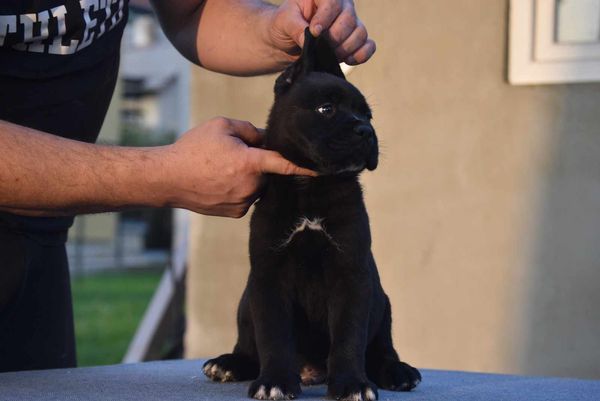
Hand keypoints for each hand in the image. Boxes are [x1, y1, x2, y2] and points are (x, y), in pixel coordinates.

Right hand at [159, 117, 315, 217]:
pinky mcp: (236, 213)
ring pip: (258, 186)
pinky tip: (220, 183)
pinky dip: (240, 190)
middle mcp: (250, 186)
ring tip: (222, 170)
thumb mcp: (222, 126)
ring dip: (249, 177)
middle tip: (234, 154)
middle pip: (267, 172)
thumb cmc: (193, 149)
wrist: (167, 178)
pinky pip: (248, 198)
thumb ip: (251, 130)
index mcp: (250, 163)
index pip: (284, 164)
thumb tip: (267, 139)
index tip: (325, 169)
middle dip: (258, 163)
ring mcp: (243, 202)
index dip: (306, 166)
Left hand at [268, 0, 375, 64]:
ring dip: (345, 48)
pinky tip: (347, 60)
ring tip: (329, 54)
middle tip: (319, 46)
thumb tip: (309, 37)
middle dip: (334, 38)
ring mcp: (351, 23)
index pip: (333, 2)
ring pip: (360, 33)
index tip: (314, 32)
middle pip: (349, 19)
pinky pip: (368, 46)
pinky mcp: (355, 40)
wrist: (288, 40)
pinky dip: (360, 55)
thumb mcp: (284, 21)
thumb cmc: (285, 25)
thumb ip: (295, 27)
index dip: (325, 18)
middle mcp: (342, 6)